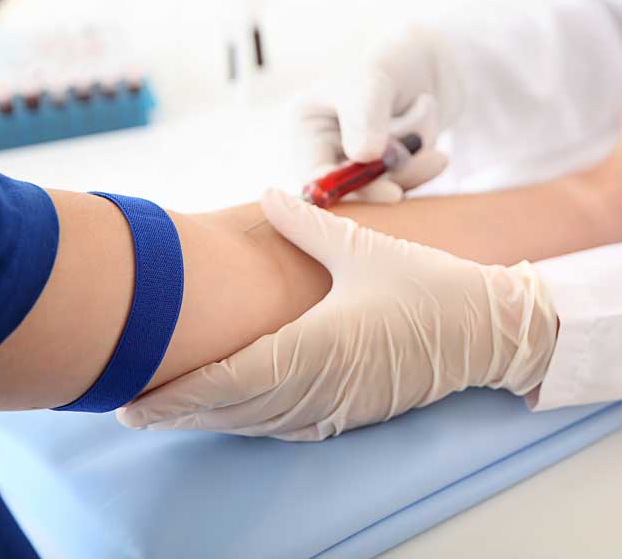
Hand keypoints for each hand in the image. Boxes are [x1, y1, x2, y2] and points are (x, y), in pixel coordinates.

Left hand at [117, 190, 557, 439]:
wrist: (490, 330)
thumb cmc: (430, 287)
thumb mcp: (366, 249)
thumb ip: (308, 225)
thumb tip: (266, 195)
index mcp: (317, 348)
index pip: (230, 381)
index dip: (178, 395)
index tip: (132, 402)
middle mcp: (321, 388)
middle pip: (234, 412)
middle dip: (182, 413)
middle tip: (131, 409)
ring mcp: (338, 408)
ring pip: (259, 424)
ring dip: (213, 421)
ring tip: (170, 412)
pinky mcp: (354, 414)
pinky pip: (288, 426)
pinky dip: (252, 423)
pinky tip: (233, 413)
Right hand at [293, 27, 463, 202]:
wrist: (429, 61)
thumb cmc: (389, 63)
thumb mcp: (372, 82)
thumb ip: (365, 116)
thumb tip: (364, 156)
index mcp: (308, 129)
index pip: (315, 176)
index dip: (348, 191)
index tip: (391, 191)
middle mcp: (328, 152)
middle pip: (354, 190)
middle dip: (397, 173)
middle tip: (436, 158)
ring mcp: (361, 166)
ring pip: (389, 185)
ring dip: (417, 154)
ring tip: (427, 106)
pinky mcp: (389, 173)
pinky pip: (410, 180)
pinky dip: (427, 155)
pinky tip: (433, 123)